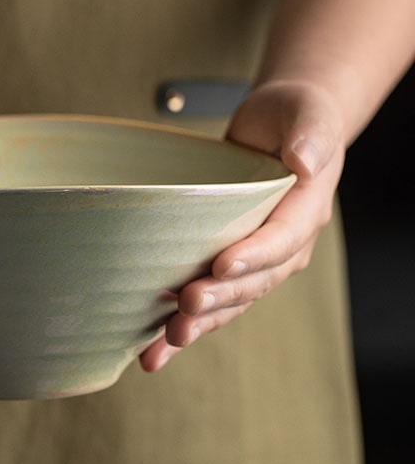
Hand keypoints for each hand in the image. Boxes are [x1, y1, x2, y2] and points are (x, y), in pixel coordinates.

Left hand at [139, 80, 345, 370]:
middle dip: (219, 298)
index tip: (221, 264)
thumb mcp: (307, 114)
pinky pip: (209, 302)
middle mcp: (283, 246)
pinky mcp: (225, 265)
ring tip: (166, 342)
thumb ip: (310, 134)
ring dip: (199, 325)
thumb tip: (304, 160)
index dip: (255, 255)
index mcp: (305, 211)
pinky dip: (182, 327)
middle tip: (184, 308)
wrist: (278, 129)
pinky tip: (152, 350)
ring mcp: (255, 261)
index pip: (282, 240)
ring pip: (229, 302)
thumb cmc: (293, 117)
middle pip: (253, 282)